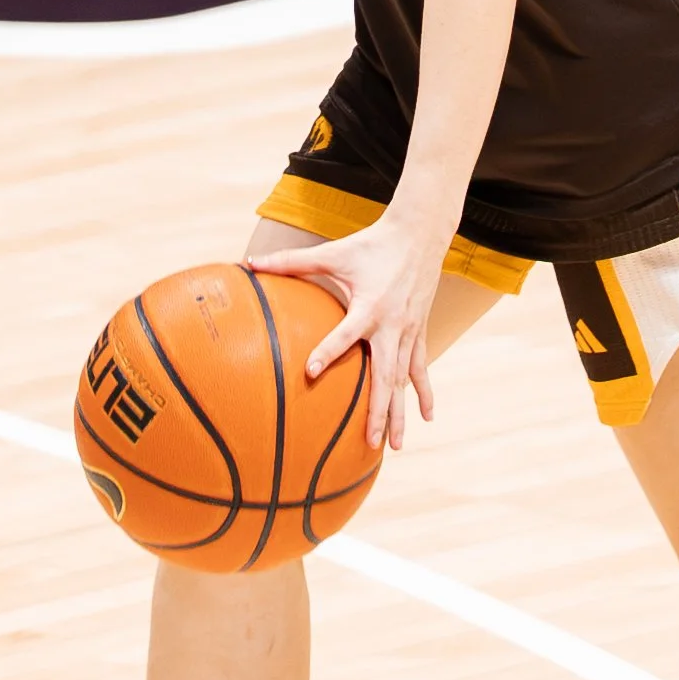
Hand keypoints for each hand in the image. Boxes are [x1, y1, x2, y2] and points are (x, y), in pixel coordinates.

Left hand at [251, 215, 447, 451]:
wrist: (420, 233)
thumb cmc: (372, 243)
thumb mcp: (333, 252)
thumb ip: (293, 261)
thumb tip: (251, 263)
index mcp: (370, 306)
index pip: (346, 334)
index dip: (328, 351)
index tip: (309, 372)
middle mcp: (392, 324)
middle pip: (385, 375)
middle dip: (377, 410)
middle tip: (368, 442)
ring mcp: (409, 331)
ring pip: (404, 380)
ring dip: (399, 412)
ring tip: (395, 446)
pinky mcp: (419, 331)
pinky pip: (421, 367)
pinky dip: (424, 392)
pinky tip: (427, 417)